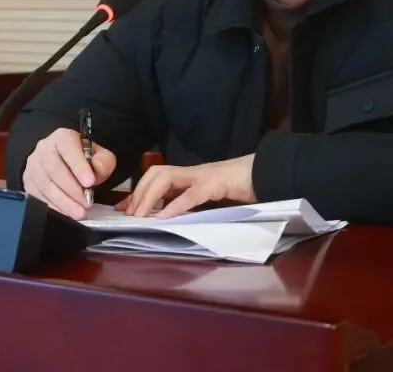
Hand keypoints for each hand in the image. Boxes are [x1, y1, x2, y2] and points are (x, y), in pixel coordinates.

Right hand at [22, 127, 116, 219]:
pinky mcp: (28, 183)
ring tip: (80, 213)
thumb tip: (98, 169)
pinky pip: (38, 197)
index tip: (90, 182)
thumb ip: (103, 161)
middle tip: (87, 202)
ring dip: (64, 201)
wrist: (64, 164)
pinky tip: (66, 214)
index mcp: (62, 137)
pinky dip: (54, 207)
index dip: (78, 165)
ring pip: (45, 185)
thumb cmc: (83, 160)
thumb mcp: (100, 156)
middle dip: (72, 188)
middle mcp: (43, 149)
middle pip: (54, 168)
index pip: (67, 147)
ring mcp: (33, 166)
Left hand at [116, 154, 256, 218]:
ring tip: (140, 215)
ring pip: (166, 177)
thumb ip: (191, 203)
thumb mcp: (211, 198)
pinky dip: (175, 206)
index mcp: (190, 176)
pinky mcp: (217, 184)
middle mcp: (192, 172)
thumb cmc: (241, 188)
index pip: (155, 177)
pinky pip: (192, 194)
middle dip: (139, 192)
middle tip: (129, 214)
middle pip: (155, 173)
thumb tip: (169, 218)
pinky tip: (164, 217)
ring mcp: (204, 175)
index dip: (137, 192)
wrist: (269, 175)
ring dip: (149, 197)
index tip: (123, 209)